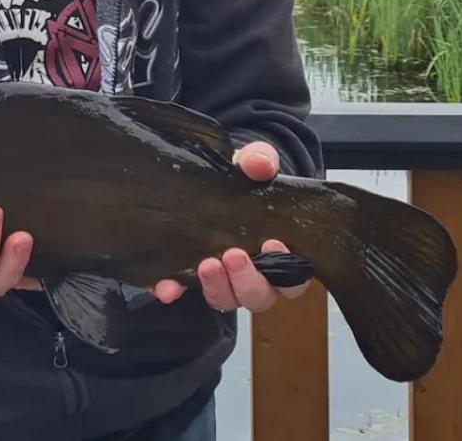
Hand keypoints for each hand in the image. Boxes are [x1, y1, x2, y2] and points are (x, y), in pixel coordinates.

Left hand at [151, 141, 309, 312]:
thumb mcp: (252, 166)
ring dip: (217, 287)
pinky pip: (184, 291)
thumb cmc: (243, 180)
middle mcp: (256, 277)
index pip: (293, 276)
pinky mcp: (191, 278)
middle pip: (260, 296)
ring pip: (226, 300)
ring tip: (206, 265)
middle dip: (247, 280)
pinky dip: (175, 290)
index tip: (274, 243)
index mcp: (282, 256)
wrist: (211, 180)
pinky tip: (167, 286)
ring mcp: (224, 282)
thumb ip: (259, 161)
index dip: (288, 269)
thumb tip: (261, 164)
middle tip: (233, 255)